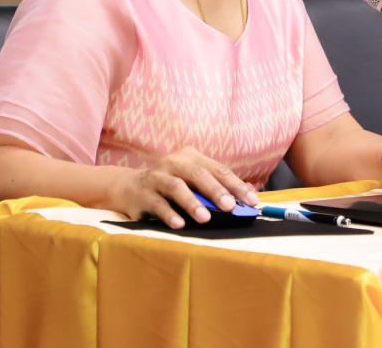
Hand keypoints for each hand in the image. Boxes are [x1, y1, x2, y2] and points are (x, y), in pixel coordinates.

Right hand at [109, 146, 260, 228]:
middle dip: (216, 191)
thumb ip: (218, 186)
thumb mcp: (193, 181)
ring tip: (205, 218)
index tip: (252, 202)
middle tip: (230, 207)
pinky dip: (168, 214)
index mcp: (190, 157)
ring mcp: (156, 177)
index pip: (218, 170)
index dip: (236, 186)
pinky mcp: (142, 194)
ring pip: (176, 187)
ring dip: (192, 202)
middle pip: (198, 174)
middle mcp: (173, 163)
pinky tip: (179, 224)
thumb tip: (250, 194)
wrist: (129, 188)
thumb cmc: (170, 186)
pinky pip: (157, 204)